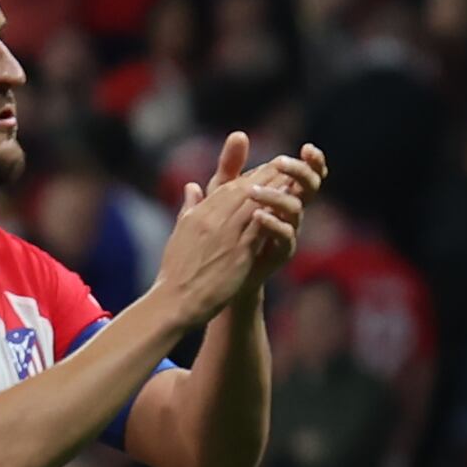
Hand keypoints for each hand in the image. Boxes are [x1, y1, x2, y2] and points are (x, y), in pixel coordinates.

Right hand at [162, 142, 308, 317]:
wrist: (175, 300)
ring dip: (273, 191)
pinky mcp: (237, 253)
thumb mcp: (180, 233)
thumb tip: (192, 186)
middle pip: (242, 190)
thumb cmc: (176, 271)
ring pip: (251, 204)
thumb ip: (189, 208)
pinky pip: (258, 228)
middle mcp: (210, 219)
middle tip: (285, 166)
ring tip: (291, 180)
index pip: (227, 188)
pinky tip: (285, 209)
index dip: (248, 177)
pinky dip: (271, 215)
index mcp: (197, 214)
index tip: (266, 170)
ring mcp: (224, 235)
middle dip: (265, 176)